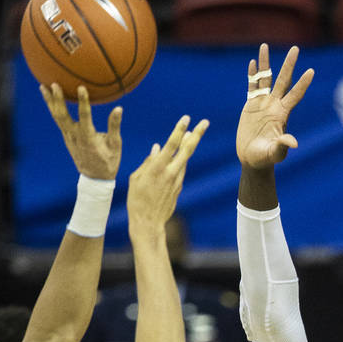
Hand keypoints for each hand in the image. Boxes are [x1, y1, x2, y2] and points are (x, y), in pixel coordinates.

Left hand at [40, 83, 121, 179]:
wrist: (95, 179)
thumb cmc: (108, 161)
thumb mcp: (115, 145)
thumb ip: (114, 126)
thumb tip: (118, 108)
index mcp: (89, 139)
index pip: (84, 117)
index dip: (83, 102)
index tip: (81, 87)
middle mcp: (75, 137)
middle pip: (62, 116)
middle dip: (57, 100)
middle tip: (54, 84)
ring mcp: (68, 137)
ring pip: (56, 117)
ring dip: (49, 102)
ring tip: (43, 86)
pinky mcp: (66, 137)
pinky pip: (58, 120)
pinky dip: (52, 107)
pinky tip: (50, 97)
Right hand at [127, 115, 208, 234]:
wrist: (148, 223)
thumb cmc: (137, 200)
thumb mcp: (137, 178)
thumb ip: (148, 161)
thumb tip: (157, 147)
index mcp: (157, 167)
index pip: (172, 144)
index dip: (180, 129)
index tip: (186, 118)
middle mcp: (170, 172)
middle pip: (187, 149)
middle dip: (197, 134)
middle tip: (205, 122)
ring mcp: (177, 180)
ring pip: (185, 159)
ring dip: (189, 145)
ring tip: (193, 133)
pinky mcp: (179, 188)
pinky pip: (180, 170)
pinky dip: (180, 161)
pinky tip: (180, 155)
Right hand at [236, 43, 313, 169]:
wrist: (252, 159)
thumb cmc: (266, 158)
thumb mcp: (275, 153)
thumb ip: (283, 146)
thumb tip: (294, 142)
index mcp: (282, 114)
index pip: (295, 95)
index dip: (302, 84)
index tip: (311, 70)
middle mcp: (274, 105)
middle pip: (283, 80)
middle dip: (289, 65)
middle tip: (296, 48)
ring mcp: (262, 104)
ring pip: (265, 78)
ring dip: (265, 63)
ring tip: (264, 45)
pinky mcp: (250, 105)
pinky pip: (252, 86)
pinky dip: (252, 75)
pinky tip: (253, 62)